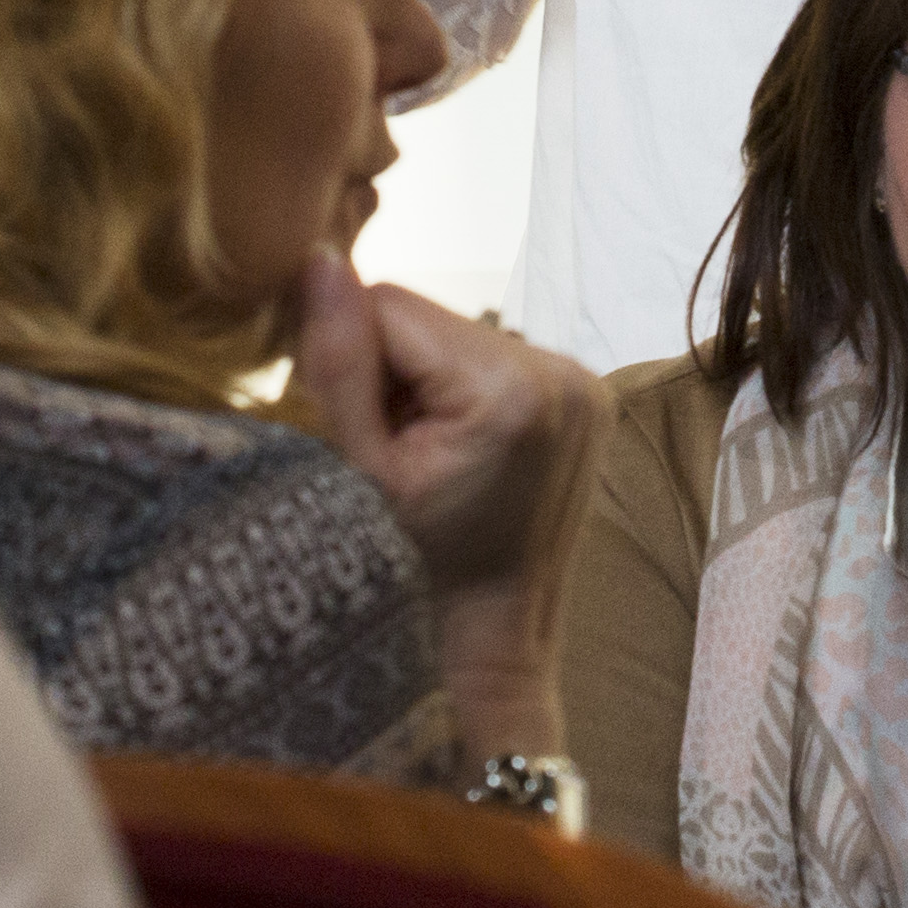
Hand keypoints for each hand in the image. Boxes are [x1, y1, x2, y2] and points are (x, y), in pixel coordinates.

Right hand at [288, 254, 603, 760]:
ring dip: (426, 383)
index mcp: (511, 389)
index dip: (351, 359)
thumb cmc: (412, 574)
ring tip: (430, 460)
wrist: (489, 647)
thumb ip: (339, 361)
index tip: (363, 433)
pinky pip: (494, 360)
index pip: (390, 304)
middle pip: (430, 318)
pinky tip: (464, 454)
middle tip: (397, 454)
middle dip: (394, 371)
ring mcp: (585, 383)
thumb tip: (320, 260)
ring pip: (457, 337)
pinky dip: (463, 394)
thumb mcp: (359, 471)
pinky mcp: (587, 396)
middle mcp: (563, 371)